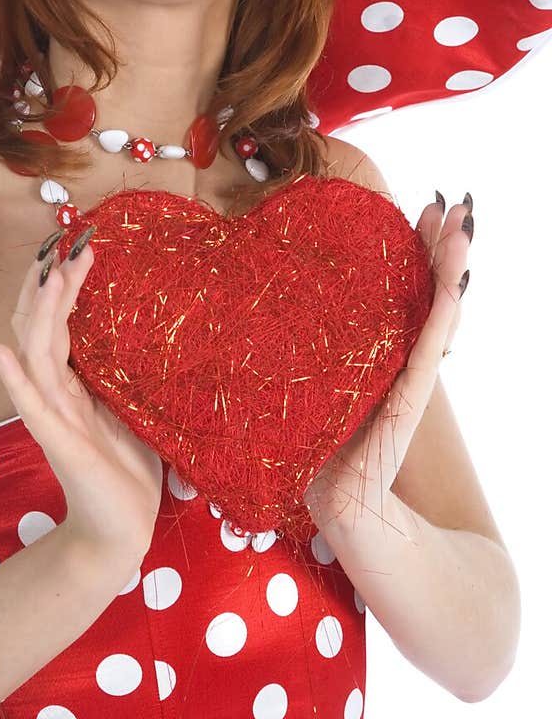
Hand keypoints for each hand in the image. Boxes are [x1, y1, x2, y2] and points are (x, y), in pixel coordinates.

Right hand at [0, 226, 163, 561]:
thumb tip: (138, 335)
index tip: (79, 248)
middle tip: (71, 243)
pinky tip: (2, 352)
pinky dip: (15, 377)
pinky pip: (30, 405)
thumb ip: (121, 377)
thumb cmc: (127, 473)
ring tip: (53, 275)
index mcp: (71, 386)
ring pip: (36, 354)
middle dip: (51, 285)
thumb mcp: (132, 411)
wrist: (121, 530)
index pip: (56, 325)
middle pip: (39, 328)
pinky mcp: (58, 443)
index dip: (62, 287)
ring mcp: (51, 417)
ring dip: (41, 313)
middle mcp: (54, 395)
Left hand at [304, 193, 471, 530]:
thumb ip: (294, 356)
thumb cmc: (312, 456)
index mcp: (371, 354)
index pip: (396, 291)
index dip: (408, 249)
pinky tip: (454, 285)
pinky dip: (442, 316)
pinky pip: (428, 353)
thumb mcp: (301, 391)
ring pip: (435, 313)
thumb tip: (254, 308)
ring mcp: (408, 382)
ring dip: (450, 269)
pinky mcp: (408, 405)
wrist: (343, 517)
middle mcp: (396, 362)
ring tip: (464, 225)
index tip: (419, 206)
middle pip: (423, 292)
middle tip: (453, 201)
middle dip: (438, 246)